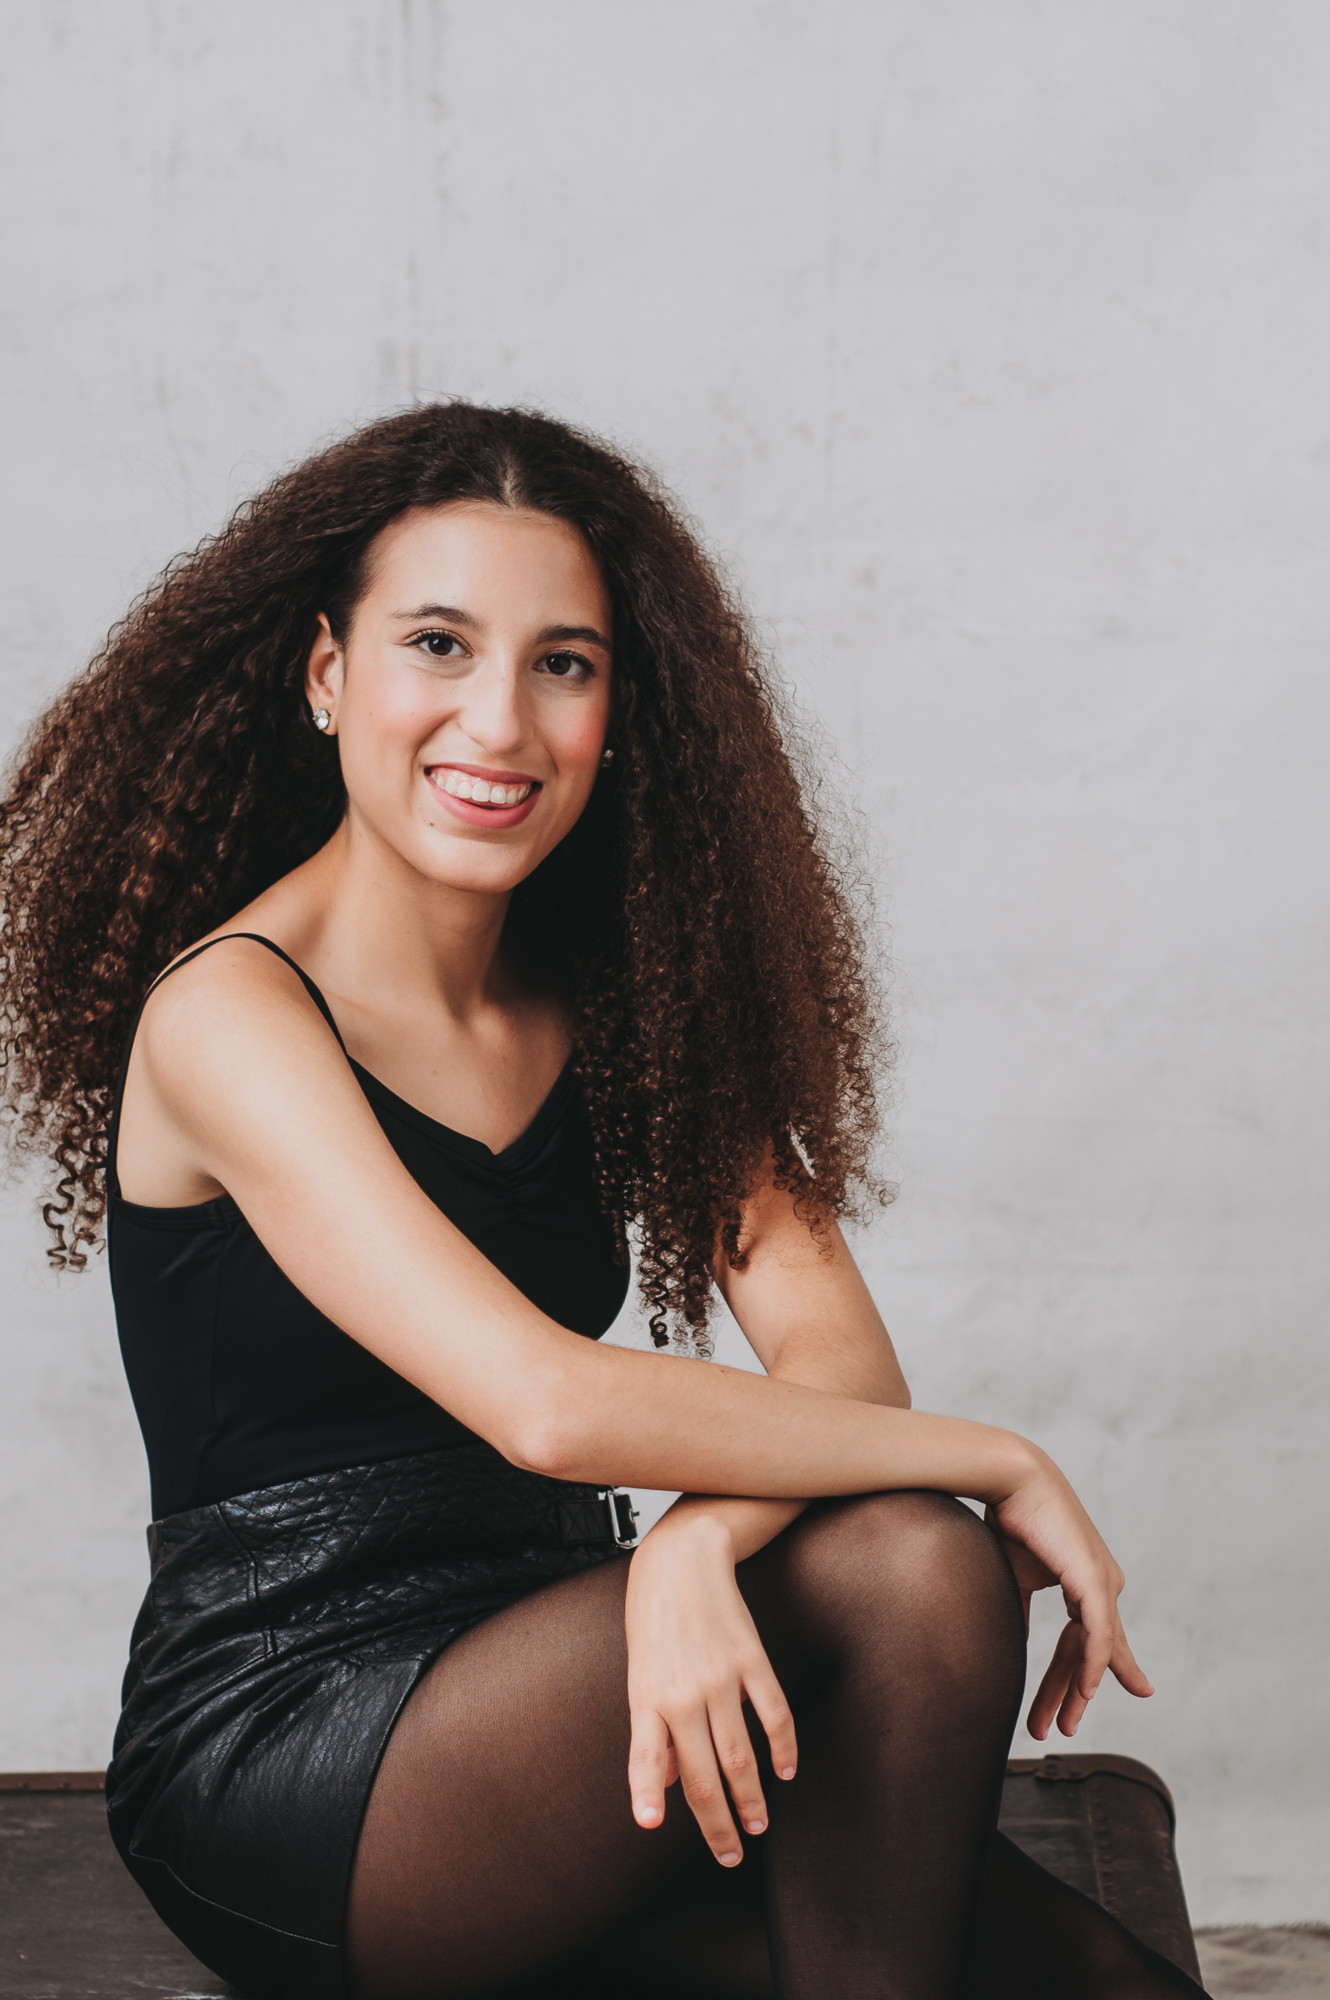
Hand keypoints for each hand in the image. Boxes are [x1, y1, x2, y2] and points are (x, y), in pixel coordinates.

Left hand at [624, 1510, 796, 1866]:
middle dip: (718, 1823)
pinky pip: (773, 1714)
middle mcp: (683, 1692)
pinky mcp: (752, 1659)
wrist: (683, 1558)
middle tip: (730, 1855)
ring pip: (741, 1754)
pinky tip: (786, 1771)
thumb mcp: (640, 1674)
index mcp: (648, 1697)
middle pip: (704, 1773)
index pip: (647, 1757)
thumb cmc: (653, 1620)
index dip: (646, 1794)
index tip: (649, 1826)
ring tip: (758, 1825)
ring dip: (752, 1797)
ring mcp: (721, 1677)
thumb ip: (654, 1732)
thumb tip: (671, 1784)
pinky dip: (783, 1748)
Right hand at [987, 1454, 1153, 1739]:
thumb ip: (1021, 1611)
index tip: (1081, 1705)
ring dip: (1078, 1690)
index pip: (1085, 1639)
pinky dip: (1095, 1665)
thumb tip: (1014, 1643)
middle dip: (1073, 1693)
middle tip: (1061, 1728)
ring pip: (1098, 1651)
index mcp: (1084, 1582)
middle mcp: (1101, 1584)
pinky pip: (1099, 1634)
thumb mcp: (1016, 1576)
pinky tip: (1087, 1692)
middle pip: (1091, 1652)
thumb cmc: (1011, 1519)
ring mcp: (1102, 1582)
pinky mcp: (1094, 1579)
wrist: (1011, 1480)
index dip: (1083, 1674)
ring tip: (1064, 1724)